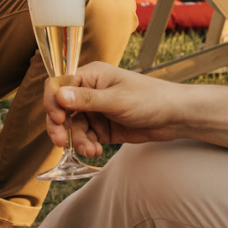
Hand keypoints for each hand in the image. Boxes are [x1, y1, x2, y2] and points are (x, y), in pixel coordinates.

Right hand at [44, 61, 184, 156]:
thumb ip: (87, 99)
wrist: (175, 117)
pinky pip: (85, 138)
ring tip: (90, 150)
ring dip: (77, 140)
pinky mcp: (102, 128)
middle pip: (61, 109)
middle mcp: (89, 92)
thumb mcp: (117, 99)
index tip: (58, 118)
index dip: (53, 101)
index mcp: (91, 76)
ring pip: (73, 127)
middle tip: (60, 142)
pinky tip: (95, 152)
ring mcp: (95, 111)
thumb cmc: (150, 98)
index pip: (59, 85)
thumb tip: (59, 94)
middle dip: (60, 126)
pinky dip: (86, 146)